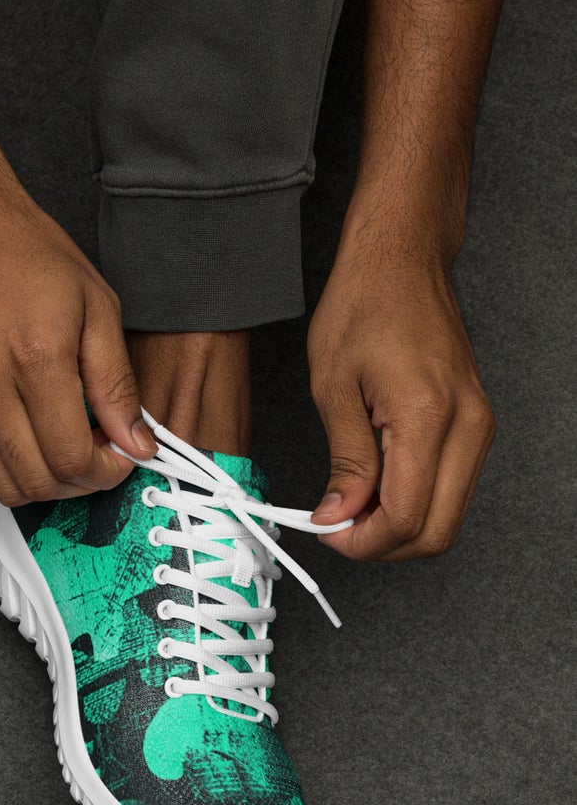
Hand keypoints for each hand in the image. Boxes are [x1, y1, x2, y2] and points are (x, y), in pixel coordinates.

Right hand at [0, 164, 154, 504]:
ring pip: (3, 481)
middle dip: (79, 484)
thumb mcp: (96, 305)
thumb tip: (135, 441)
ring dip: (44, 482)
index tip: (122, 455)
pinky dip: (15, 458)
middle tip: (100, 456)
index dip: (106, 471)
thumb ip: (116, 383)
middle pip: (37, 482)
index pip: (72, 457)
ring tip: (67, 448)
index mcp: (37, 358)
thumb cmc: (26, 249)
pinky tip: (36, 429)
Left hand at [308, 239, 495, 560]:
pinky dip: (413, 500)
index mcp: (430, 418)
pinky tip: (374, 485)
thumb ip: (345, 461)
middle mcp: (468, 427)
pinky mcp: (475, 422)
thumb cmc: (363, 306)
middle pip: (438, 531)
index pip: (407, 518)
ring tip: (349, 504)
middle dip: (383, 544)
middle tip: (336, 526)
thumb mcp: (333, 389)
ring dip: (398, 525)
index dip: (363, 541)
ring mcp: (479, 425)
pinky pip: (451, 485)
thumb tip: (340, 515)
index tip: (325, 532)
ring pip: (449, 514)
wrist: (401, 260)